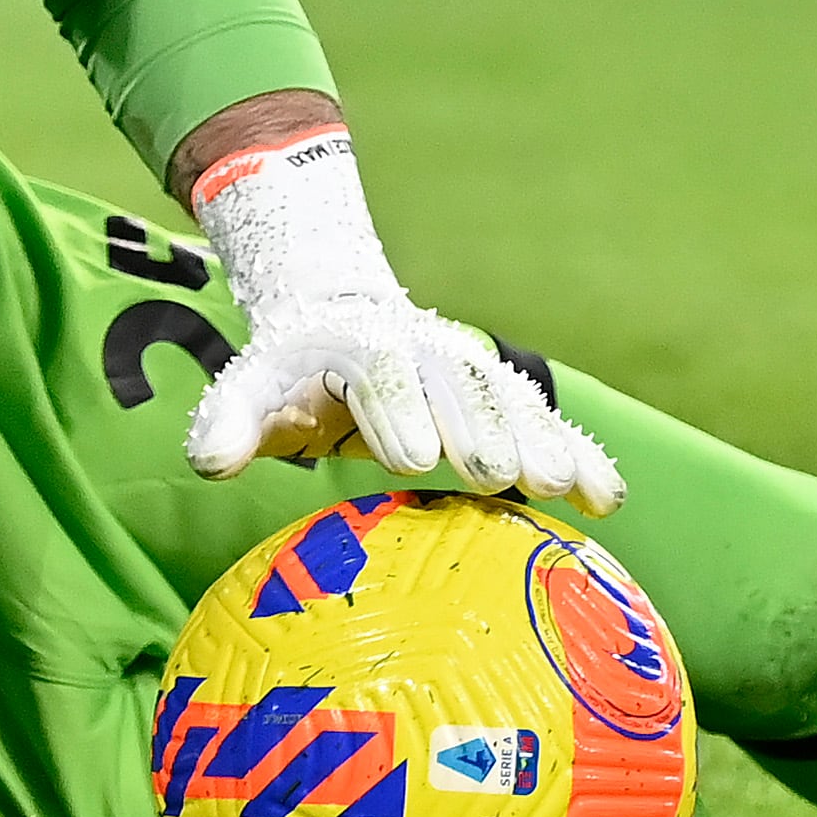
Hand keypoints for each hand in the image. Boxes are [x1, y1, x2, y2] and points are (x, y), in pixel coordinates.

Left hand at [179, 122, 624, 515]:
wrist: (342, 316)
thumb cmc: (291, 374)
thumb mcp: (250, 387)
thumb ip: (229, 420)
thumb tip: (209, 459)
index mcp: (361, 346)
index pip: (381, 375)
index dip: (399, 411)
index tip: (413, 458)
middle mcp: (425, 352)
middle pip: (458, 389)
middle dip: (478, 431)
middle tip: (498, 477)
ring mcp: (471, 373)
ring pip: (511, 403)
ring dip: (541, 443)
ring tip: (566, 487)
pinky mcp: (504, 400)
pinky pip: (546, 424)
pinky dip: (579, 456)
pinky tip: (608, 500)